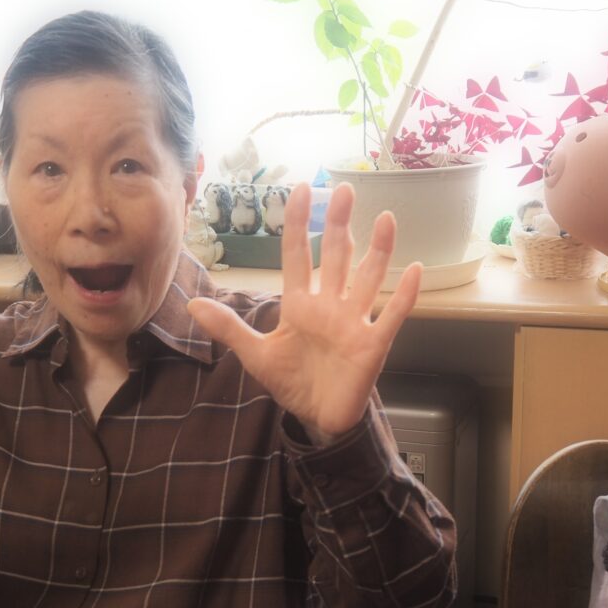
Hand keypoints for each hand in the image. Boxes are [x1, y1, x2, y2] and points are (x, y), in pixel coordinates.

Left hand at [187, 182, 421, 443]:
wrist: (317, 417)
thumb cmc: (292, 381)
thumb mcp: (255, 354)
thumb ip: (229, 328)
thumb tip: (192, 305)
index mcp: (300, 304)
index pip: (297, 255)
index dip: (298, 224)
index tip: (299, 190)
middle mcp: (330, 306)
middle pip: (335, 257)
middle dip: (339, 225)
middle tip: (344, 190)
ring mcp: (354, 322)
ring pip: (368, 278)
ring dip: (379, 250)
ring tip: (386, 218)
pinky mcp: (373, 345)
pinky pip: (391, 316)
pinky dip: (403, 295)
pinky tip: (414, 269)